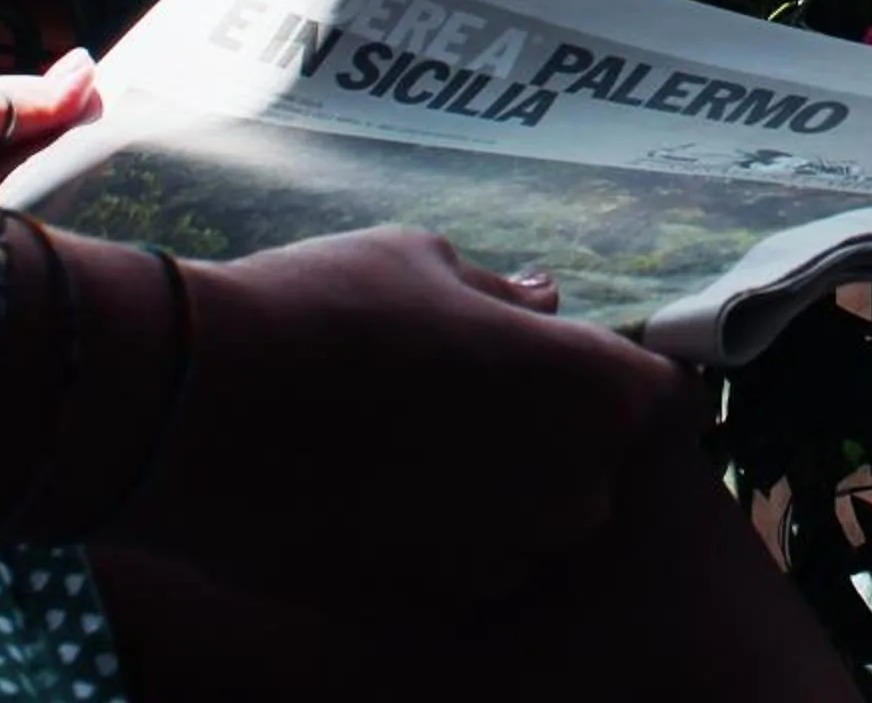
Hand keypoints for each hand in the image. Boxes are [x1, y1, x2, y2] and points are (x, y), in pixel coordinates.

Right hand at [100, 228, 694, 598]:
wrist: (201, 410)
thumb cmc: (326, 309)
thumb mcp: (424, 262)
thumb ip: (501, 293)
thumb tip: (542, 301)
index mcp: (594, 391)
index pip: (670, 396)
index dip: (629, 376)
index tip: (582, 363)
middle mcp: (573, 490)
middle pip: (596, 463)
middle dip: (551, 430)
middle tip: (470, 385)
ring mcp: (504, 560)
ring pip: (530, 521)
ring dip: (494, 488)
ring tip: (407, 434)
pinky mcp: (433, 608)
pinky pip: (465, 565)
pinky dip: (438, 536)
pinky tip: (372, 489)